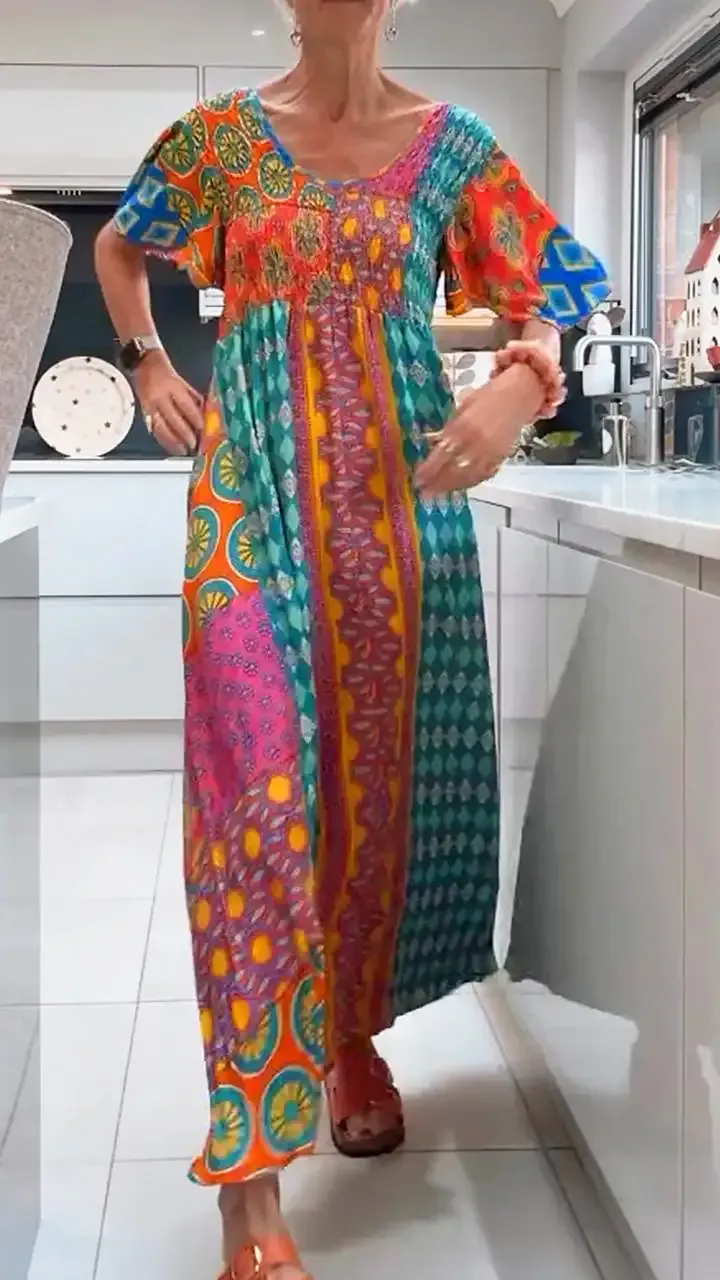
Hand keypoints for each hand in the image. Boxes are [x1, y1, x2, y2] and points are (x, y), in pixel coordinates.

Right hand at [135, 353, 204, 454]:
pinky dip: (162, 439)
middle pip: (174, 420)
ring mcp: (150, 405)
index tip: (203, 431)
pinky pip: (153, 428)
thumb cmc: (165, 371)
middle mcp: (161, 397)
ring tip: (182, 450)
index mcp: (173, 387)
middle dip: (185, 435)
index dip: (196, 420)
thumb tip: (206, 414)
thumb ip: (194, 399)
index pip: (186, 407)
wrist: (143, 362)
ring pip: (162, 428)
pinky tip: (169, 446)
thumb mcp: (183, 382)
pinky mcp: (144, 411)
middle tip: (194, 445)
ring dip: (173, 442)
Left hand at [415, 380, 519, 498]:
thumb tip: (428, 442)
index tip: (417, 479)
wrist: (519, 396)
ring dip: (451, 487)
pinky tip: (458, 487)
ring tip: (437, 494)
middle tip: (423, 493)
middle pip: (454, 469)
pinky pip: (483, 475)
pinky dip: (469, 483)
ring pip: (468, 476)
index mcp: (464, 426)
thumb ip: (447, 428)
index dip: (429, 469)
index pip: (442, 453)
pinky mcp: (501, 458)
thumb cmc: (487, 397)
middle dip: (437, 483)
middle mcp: (477, 442)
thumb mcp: (462, 408)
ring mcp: (490, 452)